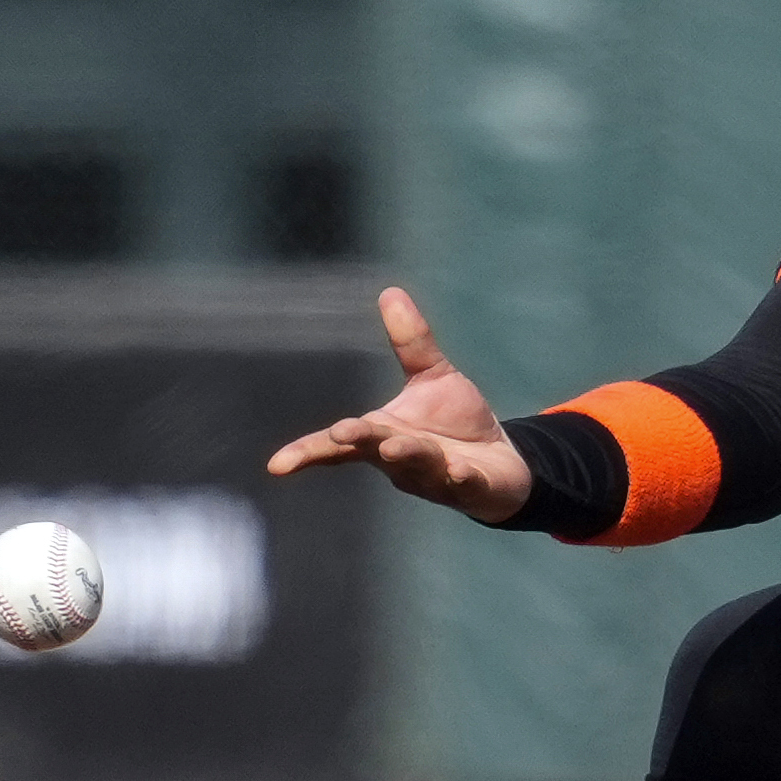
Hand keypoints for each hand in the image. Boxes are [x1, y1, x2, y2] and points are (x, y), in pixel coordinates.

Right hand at [266, 287, 532, 521]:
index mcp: (383, 434)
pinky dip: (460, 478)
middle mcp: (400, 462)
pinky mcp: (470, 488)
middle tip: (343, 432)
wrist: (502, 462)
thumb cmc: (456, 422)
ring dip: (407, 456)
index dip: (309, 453)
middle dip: (361, 440)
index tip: (278, 465)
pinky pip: (463, 484)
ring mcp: (434, 478)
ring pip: (418, 466)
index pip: (338, 446)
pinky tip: (459, 471)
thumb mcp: (433, 377)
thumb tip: (390, 291)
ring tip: (398, 446)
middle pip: (375, 450)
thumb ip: (411, 342)